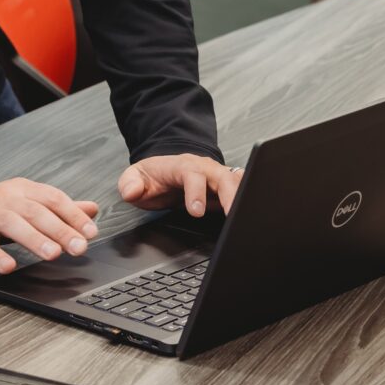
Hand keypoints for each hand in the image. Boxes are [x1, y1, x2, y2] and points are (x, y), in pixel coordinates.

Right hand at [0, 178, 100, 274]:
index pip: (52, 198)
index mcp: (22, 190)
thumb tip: (92, 209)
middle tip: (78, 247)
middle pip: (35, 212)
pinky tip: (9, 266)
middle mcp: (5, 199)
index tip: (90, 232)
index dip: (73, 215)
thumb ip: (59, 208)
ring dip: (34, 239)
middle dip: (59, 230)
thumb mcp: (28, 205)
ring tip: (53, 254)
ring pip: (11, 224)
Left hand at [118, 154, 242, 216]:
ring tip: (249, 217)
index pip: (192, 175)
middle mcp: (205, 169)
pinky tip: (254, 213)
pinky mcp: (229, 188)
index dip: (196, 192)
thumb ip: (130, 183)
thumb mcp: (135, 178)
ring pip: (239, 182)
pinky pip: (245, 189)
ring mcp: (219, 177)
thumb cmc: (154, 177)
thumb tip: (131, 191)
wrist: (166, 171)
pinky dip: (251, 200)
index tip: (196, 211)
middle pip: (224, 177)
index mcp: (182, 166)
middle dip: (231, 195)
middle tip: (234, 216)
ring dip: (245, 197)